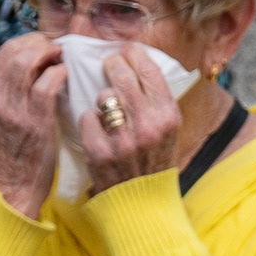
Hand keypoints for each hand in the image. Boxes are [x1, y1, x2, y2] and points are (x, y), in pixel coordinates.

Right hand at [0, 32, 68, 215]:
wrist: (12, 186)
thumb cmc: (12, 151)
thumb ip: (8, 89)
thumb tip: (32, 63)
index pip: (4, 51)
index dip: (28, 42)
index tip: (43, 47)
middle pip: (15, 49)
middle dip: (40, 43)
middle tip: (55, 50)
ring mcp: (12, 108)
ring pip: (28, 60)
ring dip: (49, 54)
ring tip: (60, 60)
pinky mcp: (34, 121)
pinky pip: (47, 83)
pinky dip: (59, 74)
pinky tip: (64, 76)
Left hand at [67, 41, 192, 190]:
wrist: (142, 205)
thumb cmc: (154, 162)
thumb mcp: (168, 131)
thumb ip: (157, 100)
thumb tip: (137, 62)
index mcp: (168, 117)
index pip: (149, 71)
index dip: (134, 54)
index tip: (126, 51)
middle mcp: (148, 127)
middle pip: (122, 76)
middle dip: (112, 65)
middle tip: (109, 65)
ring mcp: (123, 141)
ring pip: (104, 96)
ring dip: (103, 99)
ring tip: (108, 108)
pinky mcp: (100, 153)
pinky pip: (87, 117)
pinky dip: (90, 121)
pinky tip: (97, 129)